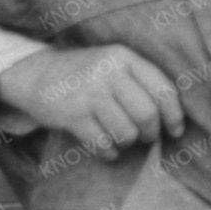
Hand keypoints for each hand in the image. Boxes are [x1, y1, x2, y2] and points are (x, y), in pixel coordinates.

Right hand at [0, 45, 188, 160]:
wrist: (36, 74)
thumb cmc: (85, 75)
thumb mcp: (112, 64)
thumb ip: (140, 82)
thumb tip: (174, 120)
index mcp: (123, 57)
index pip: (163, 89)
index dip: (174, 115)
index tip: (175, 131)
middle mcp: (107, 72)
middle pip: (147, 114)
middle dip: (151, 132)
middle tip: (146, 137)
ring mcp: (88, 93)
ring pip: (126, 132)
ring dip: (127, 142)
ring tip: (121, 138)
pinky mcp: (71, 114)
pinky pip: (102, 144)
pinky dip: (109, 152)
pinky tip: (107, 148)